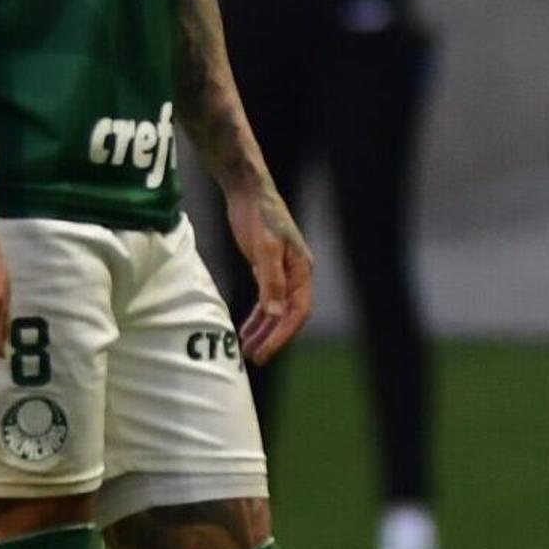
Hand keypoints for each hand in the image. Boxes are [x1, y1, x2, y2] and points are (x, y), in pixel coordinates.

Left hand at [228, 180, 315, 363]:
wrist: (248, 191)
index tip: (266, 351)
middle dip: (273, 338)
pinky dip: (257, 317)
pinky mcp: (267, 269)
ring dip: (263, 331)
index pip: (298, 311)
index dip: (283, 334)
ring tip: (248, 350)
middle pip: (288, 316)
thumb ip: (270, 281)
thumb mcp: (264, 248)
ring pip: (276, 311)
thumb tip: (274, 314)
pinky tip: (245, 330)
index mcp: (303, 270)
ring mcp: (282, 273)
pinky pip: (266, 301)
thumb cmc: (259, 216)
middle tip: (255, 358)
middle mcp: (296, 275)